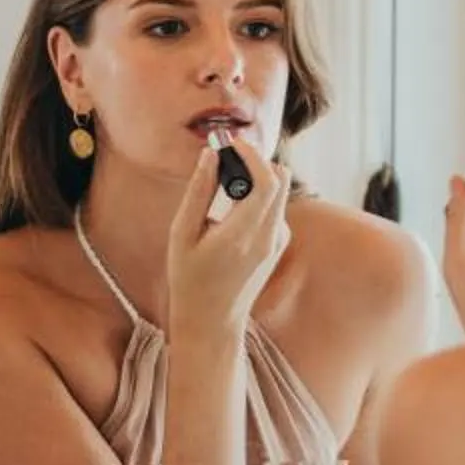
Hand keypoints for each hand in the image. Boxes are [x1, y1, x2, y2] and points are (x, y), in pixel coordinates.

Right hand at [166, 141, 288, 339]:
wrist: (212, 321)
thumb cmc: (190, 280)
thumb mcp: (183, 234)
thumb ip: (199, 191)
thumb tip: (210, 155)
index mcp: (243, 234)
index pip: (267, 181)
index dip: (252, 154)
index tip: (231, 143)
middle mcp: (269, 237)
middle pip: (281, 179)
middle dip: (257, 161)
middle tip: (228, 158)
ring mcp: (278, 242)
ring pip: (279, 192)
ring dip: (257, 180)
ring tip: (223, 187)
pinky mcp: (279, 245)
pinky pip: (275, 208)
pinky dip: (258, 198)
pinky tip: (232, 211)